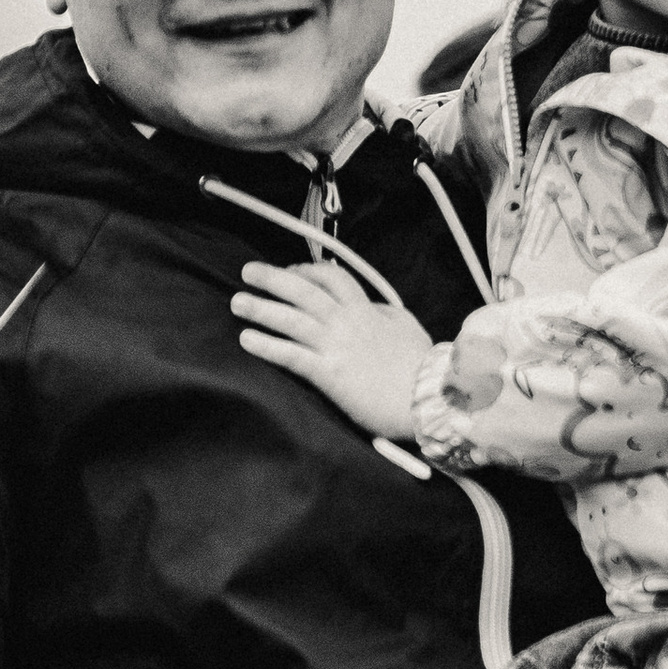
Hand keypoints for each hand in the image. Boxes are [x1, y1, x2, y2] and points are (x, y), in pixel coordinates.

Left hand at [234, 259, 435, 440]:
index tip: (291, 271)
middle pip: (304, 290)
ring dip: (261, 308)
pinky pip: (292, 355)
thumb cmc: (422, 367)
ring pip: (292, 319)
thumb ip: (386, 314)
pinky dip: (267, 345)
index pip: (333, 277)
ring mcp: (337, 347)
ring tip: (237, 302)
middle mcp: (348, 322)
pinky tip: (247, 340)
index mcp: (366, 310)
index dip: (307, 270)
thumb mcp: (408, 328)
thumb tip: (373, 307)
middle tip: (248, 272)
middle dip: (273, 278)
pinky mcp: (330, 374)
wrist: (429, 398)